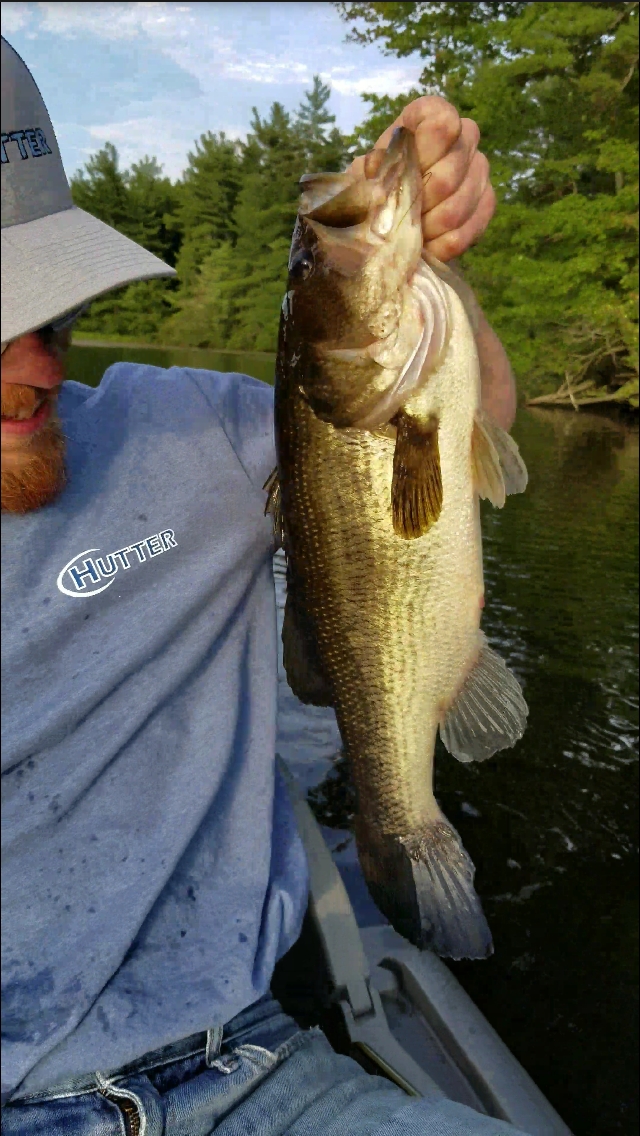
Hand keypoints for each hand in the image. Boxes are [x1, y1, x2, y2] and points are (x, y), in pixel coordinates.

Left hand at [357, 96, 495, 262]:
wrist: (386, 218)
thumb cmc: (373, 190)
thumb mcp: (361, 179)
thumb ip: (369, 172)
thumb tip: (377, 168)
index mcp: (429, 118)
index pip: (442, 121)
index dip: (424, 151)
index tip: (403, 172)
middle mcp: (463, 137)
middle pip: (453, 166)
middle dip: (422, 199)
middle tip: (401, 215)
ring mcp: (479, 170)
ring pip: (460, 202)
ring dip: (430, 225)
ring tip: (410, 233)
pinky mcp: (486, 204)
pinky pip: (471, 228)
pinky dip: (443, 244)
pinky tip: (426, 246)